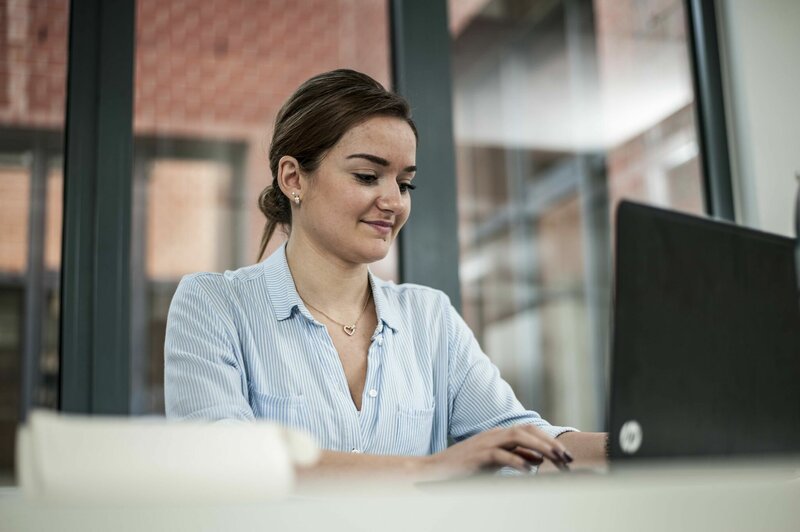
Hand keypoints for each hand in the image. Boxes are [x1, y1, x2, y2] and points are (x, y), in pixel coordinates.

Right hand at [424, 425, 573, 478]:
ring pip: (517, 437)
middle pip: (527, 430)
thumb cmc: (466, 467)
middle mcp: (495, 434)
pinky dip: (518, 461)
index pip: (530, 430)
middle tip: (566, 457)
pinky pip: (502, 455)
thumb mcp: (496, 461)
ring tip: (554, 459)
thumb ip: (516, 457)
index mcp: (499, 434)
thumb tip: (538, 459)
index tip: (565, 454)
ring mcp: (486, 443)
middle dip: (549, 442)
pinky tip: (530, 470)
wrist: (437, 470)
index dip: (549, 440)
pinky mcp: (478, 456)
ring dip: (539, 447)